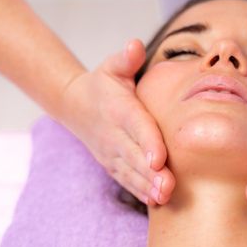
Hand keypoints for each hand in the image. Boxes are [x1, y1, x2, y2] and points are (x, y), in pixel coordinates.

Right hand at [58, 40, 174, 205]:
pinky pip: (126, 179)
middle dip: (151, 173)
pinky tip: (156, 201)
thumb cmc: (103, 83)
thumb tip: (135, 45)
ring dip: (147, 186)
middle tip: (169, 187)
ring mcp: (111, 152)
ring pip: (130, 172)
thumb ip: (126, 58)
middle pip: (135, 155)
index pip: (136, 127)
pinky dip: (139, 190)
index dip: (147, 143)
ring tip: (165, 198)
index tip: (159, 159)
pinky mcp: (112, 163)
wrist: (76, 105)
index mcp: (119, 109)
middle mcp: (114, 134)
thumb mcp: (112, 66)